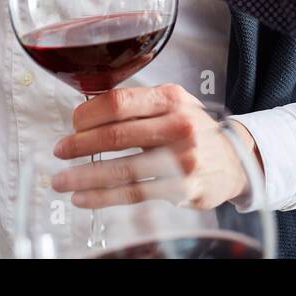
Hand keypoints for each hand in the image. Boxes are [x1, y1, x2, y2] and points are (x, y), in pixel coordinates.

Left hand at [51, 84, 259, 209]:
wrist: (236, 159)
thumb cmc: (195, 130)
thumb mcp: (175, 104)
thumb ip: (140, 105)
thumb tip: (89, 112)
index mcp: (172, 98)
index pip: (120, 102)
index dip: (89, 114)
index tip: (73, 123)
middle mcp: (178, 125)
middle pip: (117, 135)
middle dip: (80, 145)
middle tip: (59, 150)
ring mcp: (182, 159)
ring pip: (122, 169)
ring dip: (85, 176)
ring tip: (62, 180)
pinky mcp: (182, 188)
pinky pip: (134, 193)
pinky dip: (104, 197)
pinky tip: (84, 197)